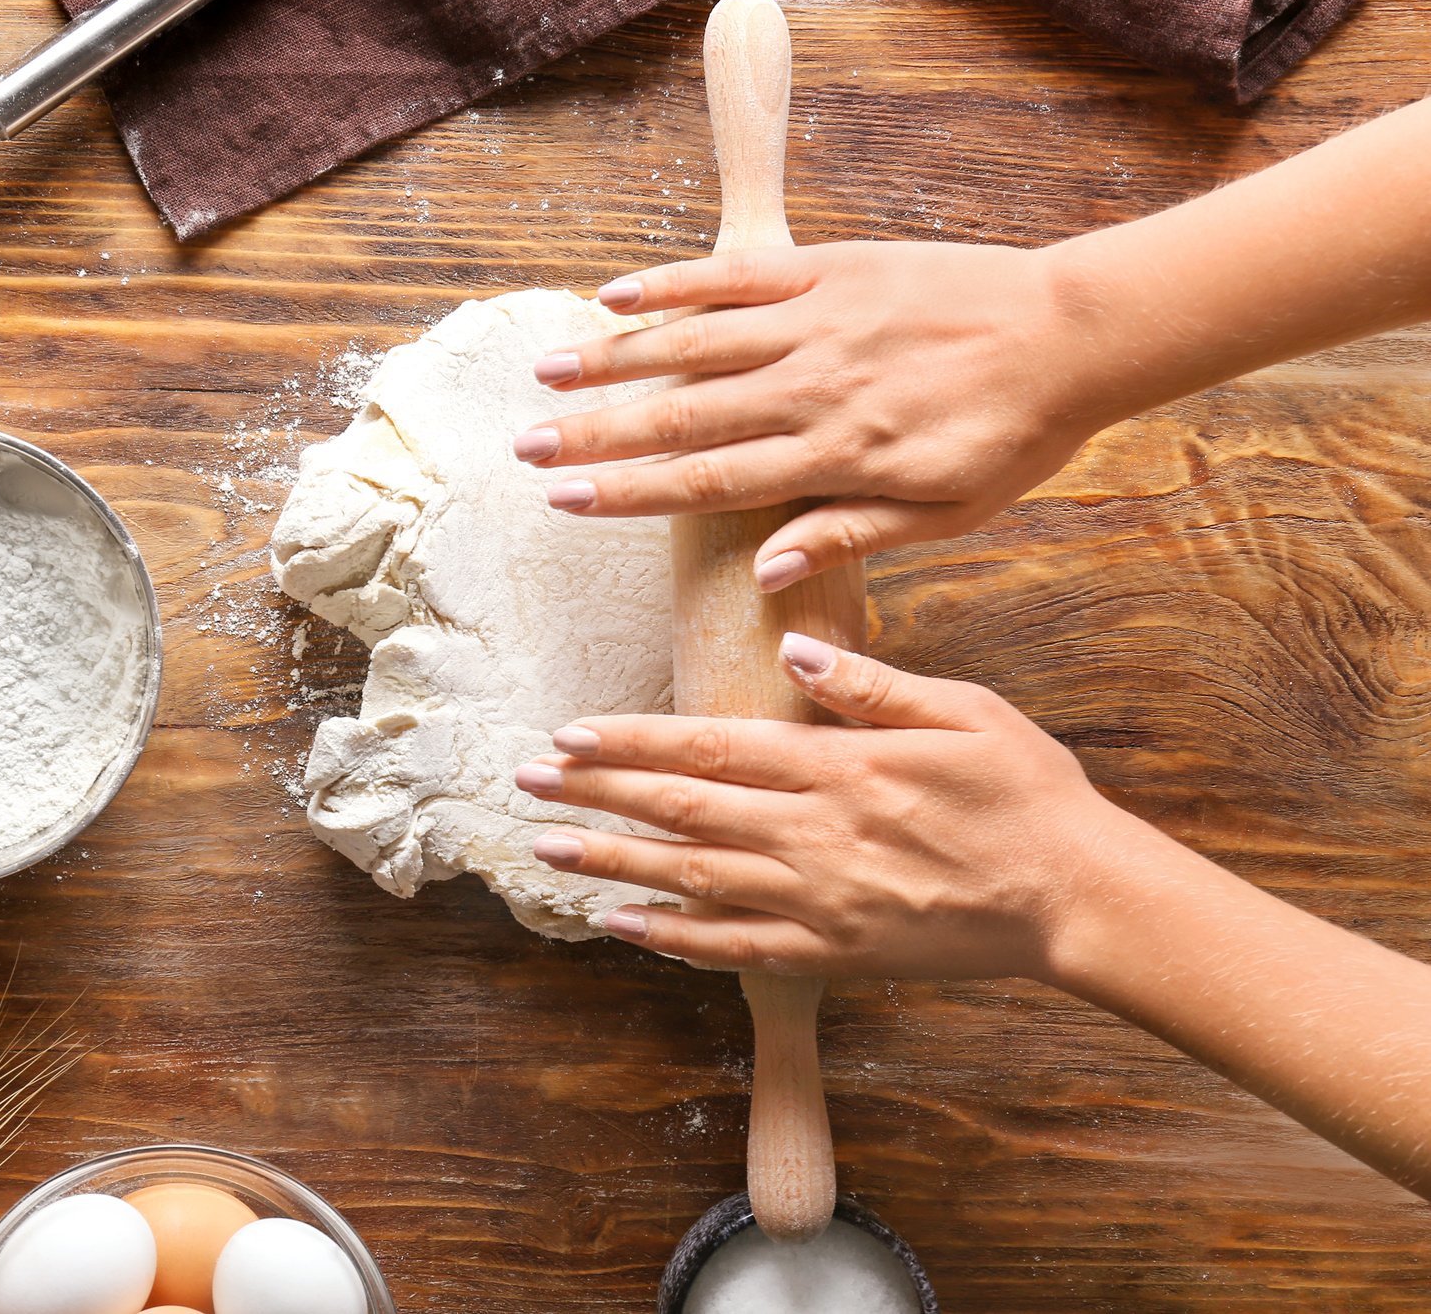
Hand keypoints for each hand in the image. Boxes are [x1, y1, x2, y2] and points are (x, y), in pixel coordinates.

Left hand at [512, 633, 1175, 978]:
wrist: (1078, 898)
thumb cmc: (1027, 793)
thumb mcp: (964, 710)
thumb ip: (874, 686)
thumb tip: (800, 651)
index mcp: (839, 765)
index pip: (709, 746)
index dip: (630, 741)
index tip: (568, 733)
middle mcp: (815, 832)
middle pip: (682, 809)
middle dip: (596, 794)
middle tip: (524, 782)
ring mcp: (820, 898)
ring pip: (693, 879)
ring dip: (613, 864)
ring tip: (546, 850)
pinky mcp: (834, 951)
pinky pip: (737, 948)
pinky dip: (673, 939)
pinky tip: (621, 927)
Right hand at [514, 241, 1119, 591]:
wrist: (1074, 332)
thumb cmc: (1010, 435)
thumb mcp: (945, 513)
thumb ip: (848, 537)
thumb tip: (760, 573)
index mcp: (837, 455)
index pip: (710, 478)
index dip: (630, 491)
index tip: (566, 500)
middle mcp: (814, 387)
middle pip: (683, 414)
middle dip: (596, 434)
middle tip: (524, 448)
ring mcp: (818, 321)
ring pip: (696, 342)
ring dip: (614, 358)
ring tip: (546, 374)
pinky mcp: (831, 268)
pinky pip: (737, 276)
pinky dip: (674, 284)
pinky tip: (615, 294)